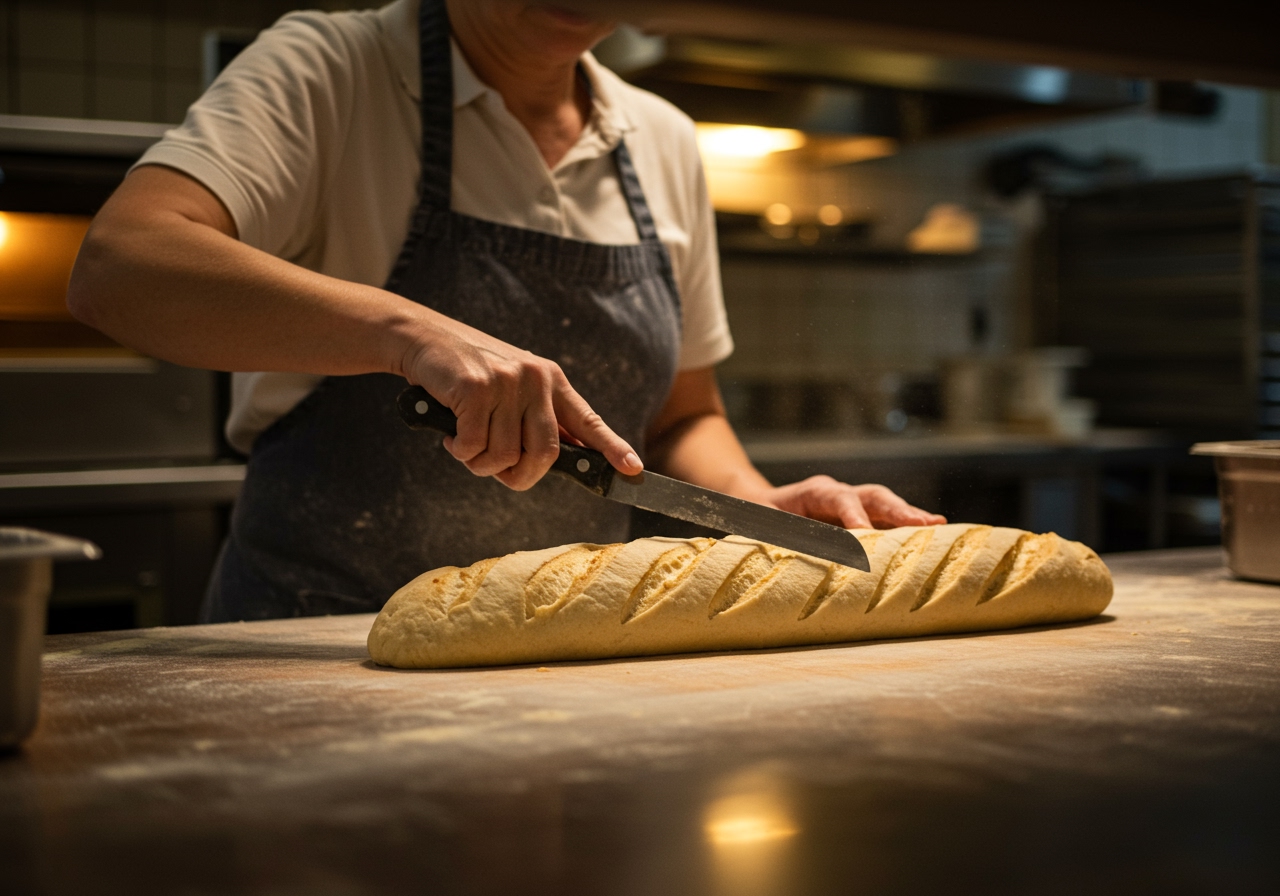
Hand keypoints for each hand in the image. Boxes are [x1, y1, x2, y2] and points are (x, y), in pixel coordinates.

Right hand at [398, 313, 641, 490]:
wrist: (423, 339)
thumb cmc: (467, 372)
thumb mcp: (511, 387)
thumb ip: (535, 417)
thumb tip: (561, 456)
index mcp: (550, 380)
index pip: (588, 420)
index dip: (612, 448)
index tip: (633, 469)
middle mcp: (535, 379)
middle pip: (545, 454)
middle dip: (519, 477)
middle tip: (496, 472)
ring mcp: (506, 382)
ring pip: (504, 456)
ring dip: (480, 464)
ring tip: (465, 444)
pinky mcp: (475, 388)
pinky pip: (473, 447)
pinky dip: (458, 450)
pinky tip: (449, 433)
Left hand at [760, 476, 945, 528]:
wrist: (759, 507)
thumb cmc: (760, 517)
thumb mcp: (763, 525)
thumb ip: (780, 535)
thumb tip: (795, 554)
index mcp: (813, 492)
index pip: (838, 498)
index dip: (853, 515)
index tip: (866, 533)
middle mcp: (839, 495)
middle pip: (873, 496)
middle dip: (899, 510)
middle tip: (926, 524)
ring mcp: (853, 506)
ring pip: (886, 507)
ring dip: (911, 519)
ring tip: (938, 528)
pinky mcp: (861, 520)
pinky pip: (886, 524)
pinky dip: (906, 532)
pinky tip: (929, 541)